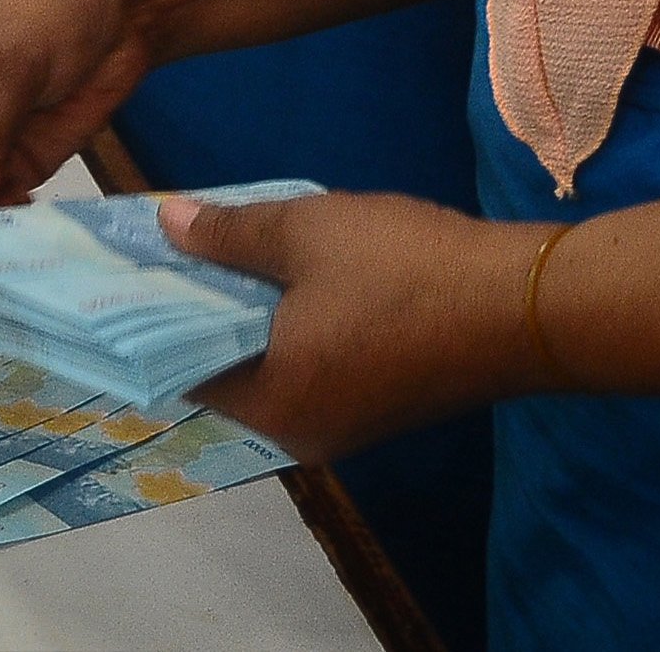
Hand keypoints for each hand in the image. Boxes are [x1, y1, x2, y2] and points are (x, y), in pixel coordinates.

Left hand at [165, 189, 545, 461]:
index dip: (154, 322)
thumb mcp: (305, 233)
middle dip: (202, 314)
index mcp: (274, 406)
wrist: (529, 303)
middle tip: (169, 255)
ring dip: (251, 318)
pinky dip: (293, 329)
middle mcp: (304, 433)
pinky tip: (288, 277)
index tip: (131, 278)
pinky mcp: (386, 406)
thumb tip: (166, 225)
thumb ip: (227, 234)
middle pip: (228, 374)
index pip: (184, 372)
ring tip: (223, 253)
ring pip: (275, 369)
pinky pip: (315, 369)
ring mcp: (350, 426)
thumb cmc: (405, 271)